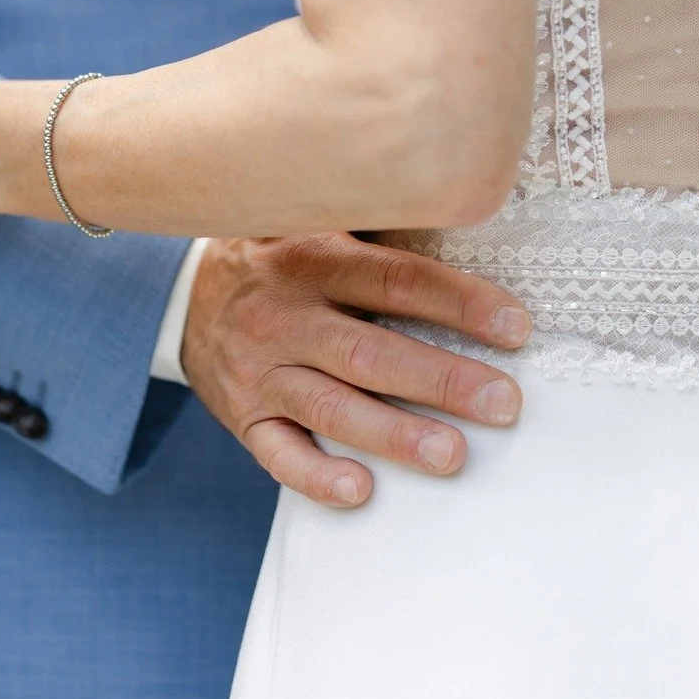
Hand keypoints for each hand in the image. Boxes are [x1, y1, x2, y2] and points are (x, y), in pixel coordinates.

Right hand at [181, 232, 531, 508]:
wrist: (182, 293)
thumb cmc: (278, 254)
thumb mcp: (313, 219)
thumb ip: (374, 225)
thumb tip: (460, 208)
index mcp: (312, 257)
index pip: (395, 279)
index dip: (458, 301)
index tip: (516, 326)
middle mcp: (285, 314)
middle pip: (370, 351)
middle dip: (442, 379)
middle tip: (504, 404)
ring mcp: (261, 369)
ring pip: (332, 406)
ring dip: (395, 434)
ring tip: (453, 455)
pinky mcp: (243, 416)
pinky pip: (277, 454)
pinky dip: (317, 477)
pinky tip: (360, 490)